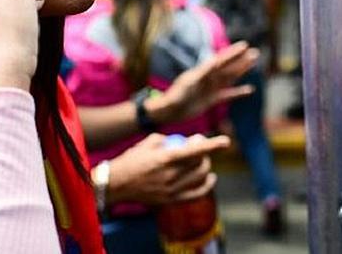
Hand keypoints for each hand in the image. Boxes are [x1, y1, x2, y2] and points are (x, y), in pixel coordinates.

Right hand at [106, 133, 229, 204]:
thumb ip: (170, 140)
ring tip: (203, 160)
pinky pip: (195, 195)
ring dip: (205, 166)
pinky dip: (205, 186)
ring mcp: (171, 190)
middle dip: (206, 153)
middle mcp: (170, 175)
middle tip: (200, 145)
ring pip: (199, 177)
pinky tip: (209, 179)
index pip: (195, 151)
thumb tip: (189, 141)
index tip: (226, 142)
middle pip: (200, 163)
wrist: (115, 184)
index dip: (212, 146)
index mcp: (165, 158)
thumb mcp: (149, 142)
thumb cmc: (132, 160)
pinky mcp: (170, 200)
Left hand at [146, 41, 257, 123]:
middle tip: (255, 52)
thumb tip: (208, 68)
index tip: (244, 46)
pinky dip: (238, 92)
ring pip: (230, 78)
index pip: (220, 60)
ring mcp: (210, 88)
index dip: (232, 54)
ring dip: (241, 71)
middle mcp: (208, 78)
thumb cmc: (173, 99)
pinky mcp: (212, 100)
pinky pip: (228, 94)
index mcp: (202, 72)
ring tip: (253, 62)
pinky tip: (249, 89)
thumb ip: (197, 78)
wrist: (168, 112)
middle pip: (228, 67)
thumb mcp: (185, 87)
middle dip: (241, 60)